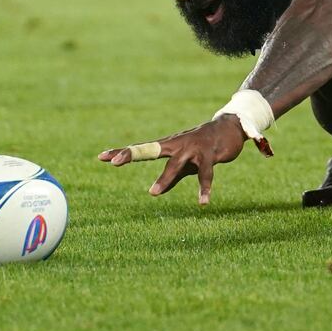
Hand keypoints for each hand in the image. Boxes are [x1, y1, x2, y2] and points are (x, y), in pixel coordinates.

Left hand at [98, 115, 245, 204]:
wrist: (231, 128)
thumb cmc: (204, 147)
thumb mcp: (185, 163)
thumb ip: (171, 177)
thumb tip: (154, 192)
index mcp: (168, 146)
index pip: (141, 149)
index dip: (122, 152)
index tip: (101, 157)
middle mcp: (176, 144)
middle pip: (150, 149)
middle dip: (132, 154)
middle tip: (114, 162)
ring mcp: (193, 148)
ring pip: (175, 163)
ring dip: (164, 177)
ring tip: (153, 193)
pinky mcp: (210, 154)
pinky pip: (206, 173)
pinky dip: (204, 188)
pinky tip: (202, 202)